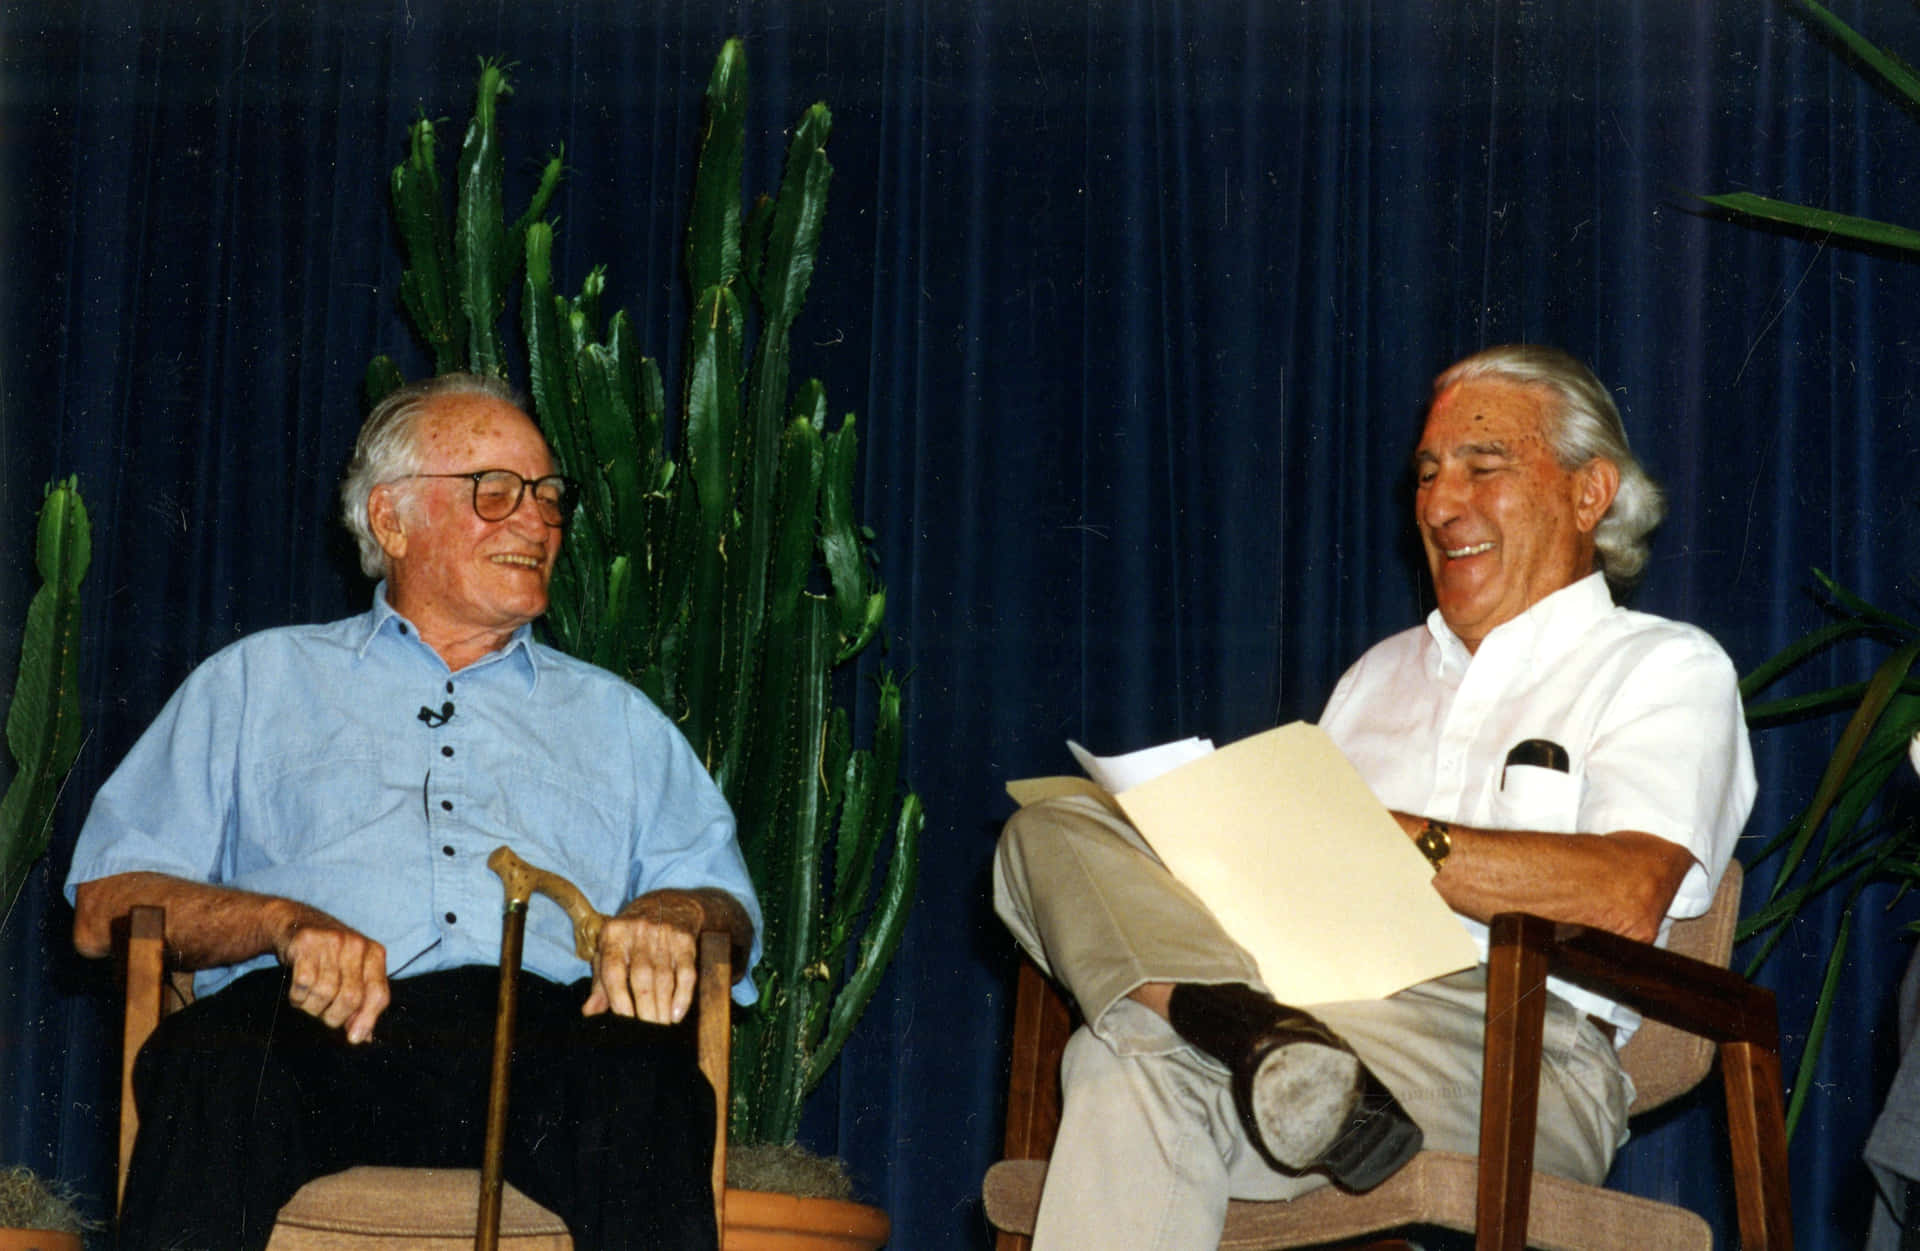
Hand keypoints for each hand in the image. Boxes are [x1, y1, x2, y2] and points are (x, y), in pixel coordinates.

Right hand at [276, 916, 389, 1043]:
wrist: (296, 921)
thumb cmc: (328, 956)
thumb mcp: (351, 972)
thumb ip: (361, 1003)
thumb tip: (362, 1037)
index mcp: (374, 954)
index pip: (378, 994)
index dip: (367, 1020)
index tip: (354, 1039)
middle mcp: (356, 945)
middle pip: (350, 998)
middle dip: (334, 1017)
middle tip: (324, 1016)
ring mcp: (332, 941)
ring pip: (324, 993)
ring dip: (312, 1007)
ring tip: (309, 1001)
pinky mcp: (306, 942)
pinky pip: (303, 983)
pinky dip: (297, 996)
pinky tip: (297, 991)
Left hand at [582, 890, 705, 1023]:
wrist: (668, 903)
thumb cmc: (632, 937)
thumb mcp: (611, 951)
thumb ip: (601, 982)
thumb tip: (589, 1012)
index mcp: (613, 934)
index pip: (613, 971)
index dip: (618, 998)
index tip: (625, 1021)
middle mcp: (638, 931)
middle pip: (641, 976)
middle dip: (645, 1008)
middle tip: (647, 1031)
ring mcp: (664, 934)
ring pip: (664, 977)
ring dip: (663, 1006)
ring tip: (661, 1026)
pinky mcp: (685, 939)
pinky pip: (686, 971)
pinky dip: (683, 994)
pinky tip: (678, 1013)